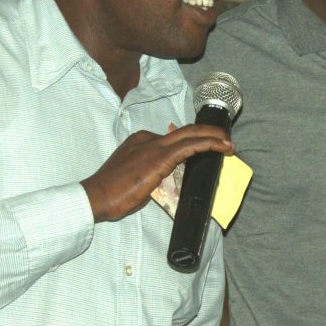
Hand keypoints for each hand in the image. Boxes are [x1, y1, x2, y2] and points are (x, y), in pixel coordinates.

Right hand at [82, 126, 231, 222]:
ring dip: (213, 137)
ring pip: (190, 135)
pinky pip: (190, 146)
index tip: (206, 147)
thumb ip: (153, 173)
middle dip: (208, 133)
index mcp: (141, 141)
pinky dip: (208, 144)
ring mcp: (154, 146)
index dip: (193, 140)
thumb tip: (167, 177)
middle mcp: (148, 138)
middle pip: (185, 130)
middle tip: (225, 139)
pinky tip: (222, 148)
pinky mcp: (160, 157)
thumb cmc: (112, 192)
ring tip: (229, 144)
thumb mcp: (136, 178)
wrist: (97, 195)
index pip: (173, 138)